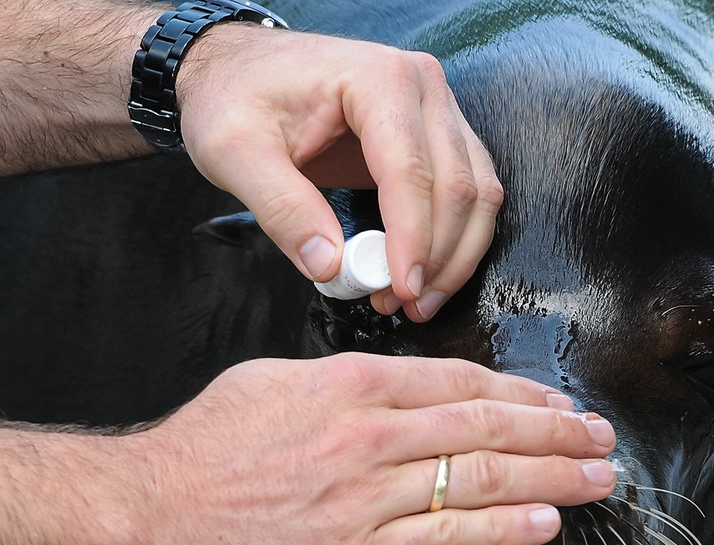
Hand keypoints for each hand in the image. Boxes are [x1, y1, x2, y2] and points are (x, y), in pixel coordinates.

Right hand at [120, 354, 616, 544]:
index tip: (563, 407)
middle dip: (557, 434)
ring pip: (480, 480)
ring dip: (551, 479)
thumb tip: (402, 391)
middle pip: (486, 428)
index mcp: (350, 384)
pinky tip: (545, 523)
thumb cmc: (206, 448)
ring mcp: (363, 498)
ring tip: (598, 480)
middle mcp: (367, 435)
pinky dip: (503, 529)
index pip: (460, 383)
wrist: (150, 511)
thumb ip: (347, 384)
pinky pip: (447, 539)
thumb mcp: (276, 383)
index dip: (524, 397)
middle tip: (604, 440)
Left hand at [174, 27, 500, 323]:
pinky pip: (471, 193)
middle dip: (437, 258)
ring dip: (456, 256)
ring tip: (416, 301)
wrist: (239, 70)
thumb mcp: (235, 151)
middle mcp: (423, 87)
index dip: (412, 240)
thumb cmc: (236, 97)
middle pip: (458, 186)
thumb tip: (331, 266)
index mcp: (378, 79)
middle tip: (402, 305)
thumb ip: (282, 208)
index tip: (399, 290)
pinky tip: (425, 275)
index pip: (411, 171)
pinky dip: (456, 241)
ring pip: (478, 194)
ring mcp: (438, 110)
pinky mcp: (438, 137)